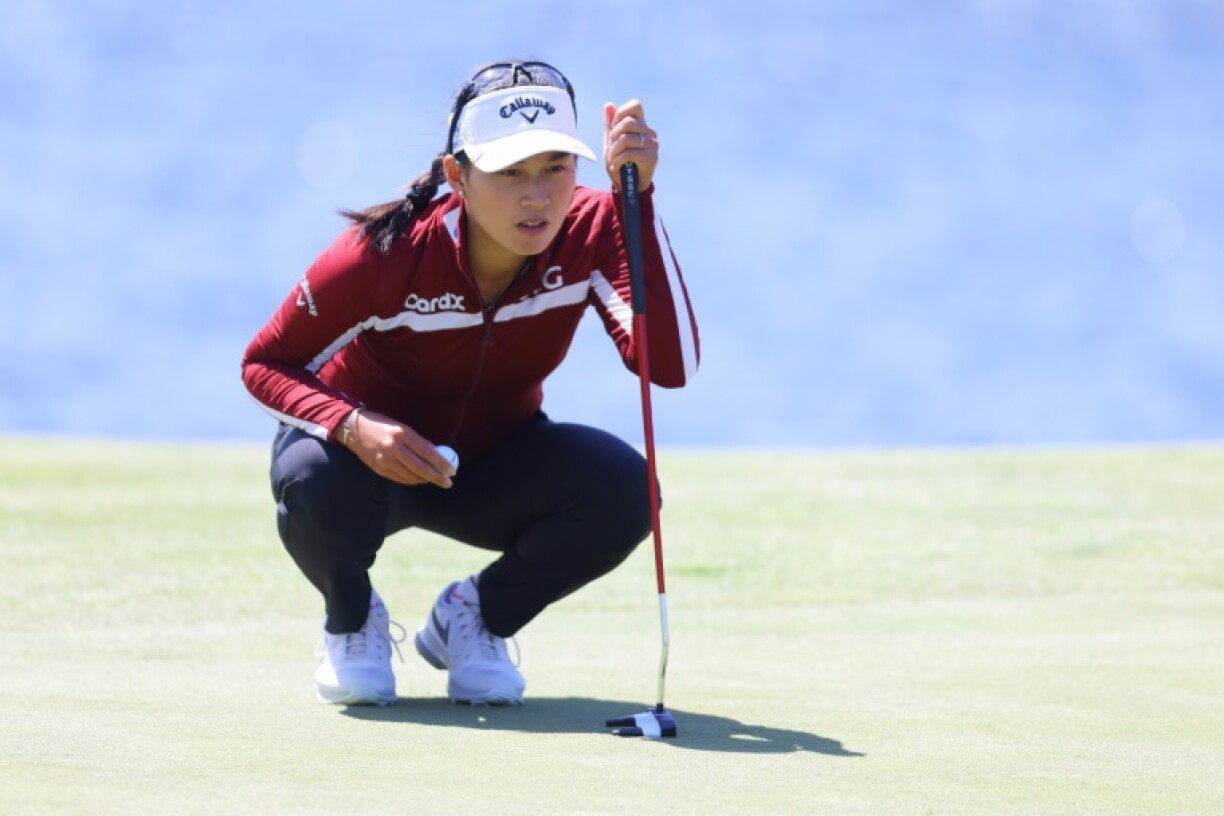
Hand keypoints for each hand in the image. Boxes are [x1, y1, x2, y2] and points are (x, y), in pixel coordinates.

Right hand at [342, 409, 456, 487]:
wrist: (353, 429)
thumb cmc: (382, 425)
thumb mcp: (402, 427)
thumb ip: (417, 441)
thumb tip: (437, 455)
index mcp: (402, 433)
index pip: (427, 452)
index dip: (442, 463)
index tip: (452, 470)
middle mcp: (393, 448)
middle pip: (421, 468)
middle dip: (437, 477)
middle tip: (448, 483)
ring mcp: (385, 460)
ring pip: (411, 477)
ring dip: (425, 480)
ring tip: (434, 479)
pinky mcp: (379, 469)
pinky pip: (400, 479)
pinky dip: (412, 481)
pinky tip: (419, 479)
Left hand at [604, 100, 657, 191]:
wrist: (628, 185)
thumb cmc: (620, 162)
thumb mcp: (611, 142)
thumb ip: (610, 124)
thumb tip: (608, 105)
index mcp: (641, 124)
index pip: (635, 105)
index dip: (621, 113)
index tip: (614, 127)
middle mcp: (649, 132)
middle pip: (627, 122)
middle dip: (613, 136)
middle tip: (611, 149)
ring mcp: (652, 144)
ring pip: (626, 138)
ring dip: (613, 151)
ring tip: (612, 159)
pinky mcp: (651, 158)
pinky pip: (629, 153)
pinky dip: (617, 160)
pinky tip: (616, 166)